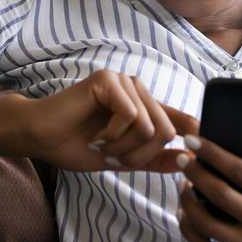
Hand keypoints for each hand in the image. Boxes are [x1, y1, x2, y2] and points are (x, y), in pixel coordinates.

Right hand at [20, 68, 197, 172]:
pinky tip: (96, 134)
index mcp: (144, 107)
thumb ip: (153, 159)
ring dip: (123, 147)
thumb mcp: (121, 159)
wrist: (41, 139)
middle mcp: (138, 90)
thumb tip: (187, 161)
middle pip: (166, 131)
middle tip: (114, 157)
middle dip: (140, 155)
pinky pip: (130, 115)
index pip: (180, 118)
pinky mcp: (108, 80)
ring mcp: (124, 82)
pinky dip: (112, 134)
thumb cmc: (77, 145)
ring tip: (102, 144)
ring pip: (149, 126)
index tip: (200, 150)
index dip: (194, 132)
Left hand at [175, 121, 241, 241]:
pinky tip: (185, 215)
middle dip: (196, 174)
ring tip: (182, 186)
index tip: (194, 140)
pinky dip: (190, 232)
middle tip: (182, 158)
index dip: (214, 154)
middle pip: (221, 195)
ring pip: (208, 224)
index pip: (241, 172)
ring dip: (189, 203)